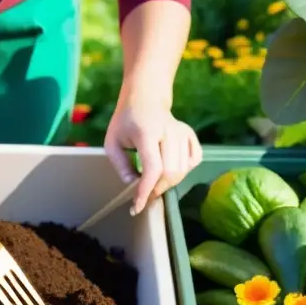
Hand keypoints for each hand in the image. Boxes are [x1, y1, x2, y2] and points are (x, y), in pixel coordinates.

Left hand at [104, 84, 201, 214]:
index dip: (146, 190)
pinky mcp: (190, 135)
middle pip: (170, 172)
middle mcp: (169, 131)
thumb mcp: (112, 142)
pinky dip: (183, 171)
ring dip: (167, 183)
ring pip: (182, 170)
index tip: (137, 206)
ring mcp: (183, 132)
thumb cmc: (126, 121)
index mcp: (147, 132)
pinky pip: (193, 161)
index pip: (153, 168)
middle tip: (144, 195)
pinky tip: (170, 170)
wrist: (144, 98)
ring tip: (153, 183)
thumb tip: (133, 186)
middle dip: (156, 189)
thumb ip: (121, 166)